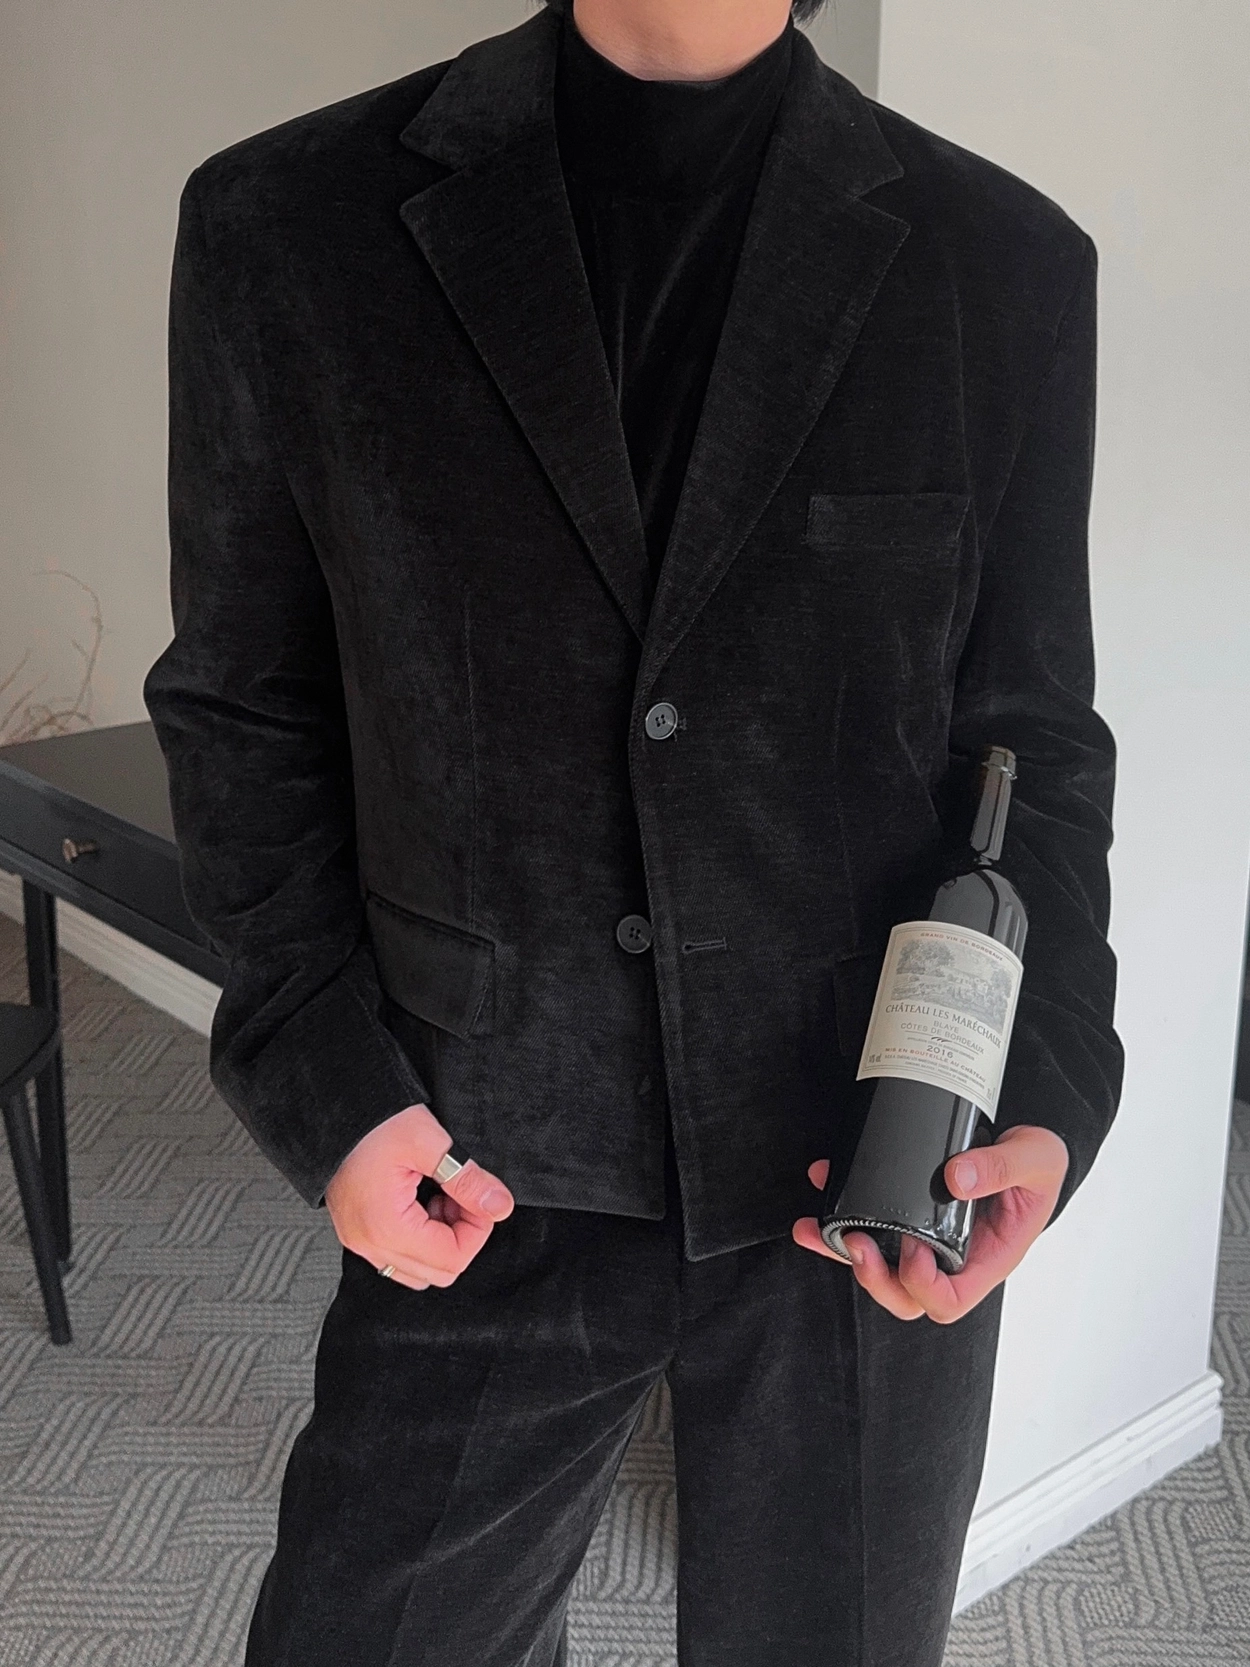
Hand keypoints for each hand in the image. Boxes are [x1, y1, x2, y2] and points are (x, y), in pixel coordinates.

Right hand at [325, 1102, 513, 1290]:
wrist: (331, 1108)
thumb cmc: (373, 1121)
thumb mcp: (428, 1142)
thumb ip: (467, 1179)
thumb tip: (499, 1206)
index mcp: (386, 1227)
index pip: (452, 1259)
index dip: (477, 1229)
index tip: (479, 1197)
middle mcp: (369, 1244)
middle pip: (438, 1273)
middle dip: (461, 1235)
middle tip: (460, 1195)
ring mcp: (360, 1242)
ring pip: (418, 1271)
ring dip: (440, 1241)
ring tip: (440, 1197)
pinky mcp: (357, 1232)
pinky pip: (397, 1258)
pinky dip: (419, 1239)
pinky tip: (421, 1202)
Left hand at [791, 1124, 1068, 1322]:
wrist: (1027, 1145)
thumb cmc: (1038, 1165)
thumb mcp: (1036, 1159)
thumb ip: (1002, 1167)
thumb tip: (957, 1178)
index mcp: (986, 1258)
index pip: (950, 1299)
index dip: (924, 1284)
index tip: (914, 1246)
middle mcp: (953, 1257)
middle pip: (906, 1296)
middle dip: (874, 1278)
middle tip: (856, 1243)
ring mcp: (928, 1239)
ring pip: (879, 1265)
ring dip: (840, 1249)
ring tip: (815, 1228)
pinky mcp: (908, 1213)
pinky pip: (869, 1225)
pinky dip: (838, 1211)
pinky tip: (824, 1181)